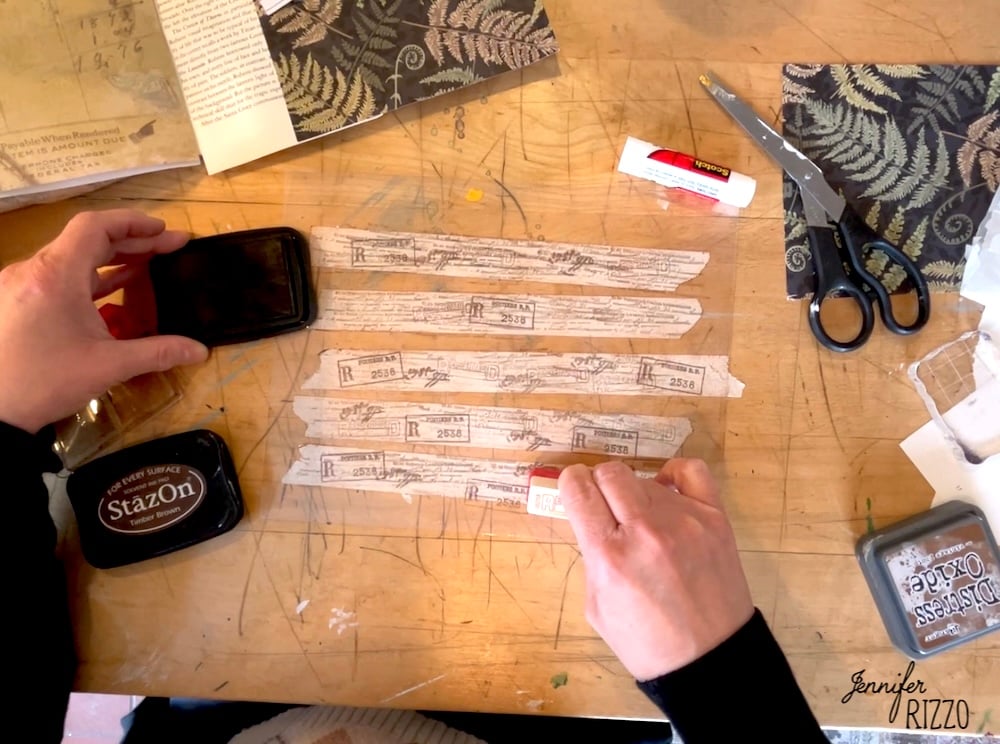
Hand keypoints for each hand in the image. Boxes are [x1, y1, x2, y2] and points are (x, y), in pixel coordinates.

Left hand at [0, 210, 208, 433]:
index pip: (96, 227)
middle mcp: (34, 271)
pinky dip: (91, 275)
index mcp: (56, 276)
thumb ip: (158, 352)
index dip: (134, 223)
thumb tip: (200, 351)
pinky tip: (116, 286)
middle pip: (87, 239)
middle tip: (171, 248)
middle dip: (133, 241)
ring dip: (113, 257)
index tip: (165, 232)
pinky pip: (59, 275)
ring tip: (150, 263)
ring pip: (72, 256)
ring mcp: (20, 285)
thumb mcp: (108, 366)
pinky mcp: (17, 301)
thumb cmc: (45, 382)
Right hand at [558, 458, 753, 680]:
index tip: (575, 491)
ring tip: (642, 522)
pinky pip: (691, 470)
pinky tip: (666, 493)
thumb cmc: (647, 642)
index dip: (571, 484)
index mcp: (610, 557)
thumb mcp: (597, 606)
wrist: (710, 660)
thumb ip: (593, 556)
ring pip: (645, 477)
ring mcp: (685, 521)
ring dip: (634, 493)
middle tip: (604, 505)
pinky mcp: (715, 518)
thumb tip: (593, 517)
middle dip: (599, 484)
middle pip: (610, 472)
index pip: (578, 489)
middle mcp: (646, 532)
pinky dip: (673, 475)